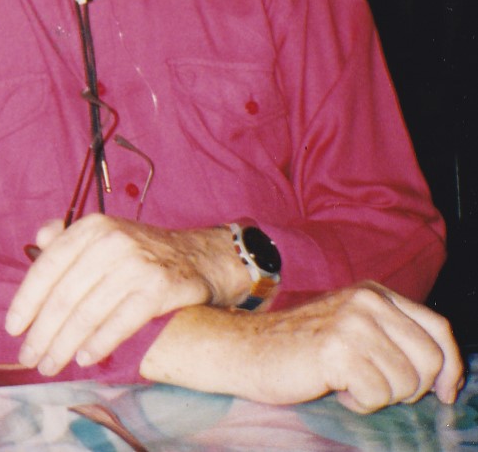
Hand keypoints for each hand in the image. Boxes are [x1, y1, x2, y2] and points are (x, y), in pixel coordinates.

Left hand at [5, 215, 246, 374]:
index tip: (12, 329)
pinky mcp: (159, 289)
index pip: (47, 267)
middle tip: (27, 358)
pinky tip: (83, 359)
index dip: (26, 301)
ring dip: (64, 345)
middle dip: (41, 332)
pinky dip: (98, 344)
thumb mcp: (105, 234)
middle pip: (64, 296)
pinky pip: (119, 324)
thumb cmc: (142, 252)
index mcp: (90, 228)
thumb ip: (69, 239)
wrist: (202, 257)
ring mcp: (136, 264)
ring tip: (50, 365)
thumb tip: (36, 241)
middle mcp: (110, 241)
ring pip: (87, 313)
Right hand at [232, 281, 463, 412]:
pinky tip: (335, 387)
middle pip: (430, 360)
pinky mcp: (338, 351)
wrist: (244, 347)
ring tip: (347, 382)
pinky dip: (359, 402)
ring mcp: (353, 324)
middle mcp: (367, 302)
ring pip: (406, 383)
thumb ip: (393, 336)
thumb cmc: (299, 347)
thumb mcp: (352, 327)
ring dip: (380, 396)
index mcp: (374, 293)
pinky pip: (377, 396)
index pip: (438, 328)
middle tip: (377, 388)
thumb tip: (445, 375)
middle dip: (411, 388)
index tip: (446, 393)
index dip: (451, 366)